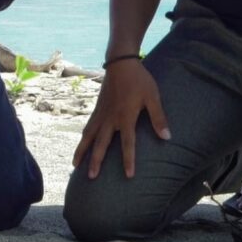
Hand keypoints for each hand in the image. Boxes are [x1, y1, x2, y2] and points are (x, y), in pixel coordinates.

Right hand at [72, 60, 169, 179]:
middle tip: (91, 178)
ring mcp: (101, 114)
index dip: (129, 160)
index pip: (127, 143)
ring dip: (82, 151)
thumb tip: (167, 137)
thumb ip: (159, 118)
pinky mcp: (97, 109)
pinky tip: (82, 144)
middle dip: (96, 161)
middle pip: (101, 144)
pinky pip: (88, 127)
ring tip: (75, 165)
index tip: (128, 175)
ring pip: (89, 136)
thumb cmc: (139, 80)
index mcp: (125, 117)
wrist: (120, 63)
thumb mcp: (153, 97)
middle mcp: (110, 118)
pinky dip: (84, 138)